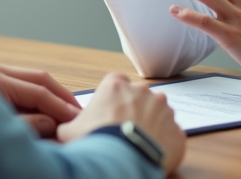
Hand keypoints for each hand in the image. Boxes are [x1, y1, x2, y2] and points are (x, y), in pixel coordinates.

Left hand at [0, 61, 80, 137]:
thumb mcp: (1, 131)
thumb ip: (30, 125)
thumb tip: (52, 123)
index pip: (39, 91)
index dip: (61, 107)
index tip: (77, 120)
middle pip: (38, 78)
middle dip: (60, 96)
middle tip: (79, 113)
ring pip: (30, 80)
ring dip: (49, 96)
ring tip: (66, 113)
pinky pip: (19, 85)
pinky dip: (35, 97)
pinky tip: (45, 110)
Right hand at [57, 73, 185, 174]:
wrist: (122, 160)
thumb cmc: (95, 141)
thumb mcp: (69, 131)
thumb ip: (70, 124)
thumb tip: (63, 130)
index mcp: (116, 86)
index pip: (116, 81)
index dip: (114, 95)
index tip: (111, 109)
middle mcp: (142, 92)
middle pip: (139, 96)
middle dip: (134, 109)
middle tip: (124, 129)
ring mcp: (163, 110)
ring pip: (159, 113)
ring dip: (152, 124)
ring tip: (139, 143)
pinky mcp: (177, 130)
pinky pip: (171, 134)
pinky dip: (164, 142)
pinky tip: (152, 153)